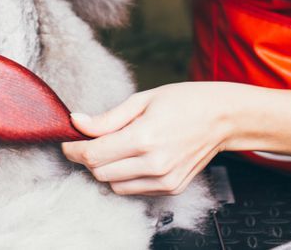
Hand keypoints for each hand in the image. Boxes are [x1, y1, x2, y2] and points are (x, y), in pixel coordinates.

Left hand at [61, 83, 230, 195]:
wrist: (223, 118)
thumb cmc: (184, 102)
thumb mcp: (142, 100)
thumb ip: (107, 117)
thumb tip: (76, 122)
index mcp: (144, 138)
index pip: (93, 155)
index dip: (74, 149)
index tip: (68, 142)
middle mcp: (154, 164)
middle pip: (100, 173)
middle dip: (87, 158)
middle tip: (89, 141)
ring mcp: (164, 180)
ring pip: (114, 186)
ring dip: (105, 169)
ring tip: (114, 147)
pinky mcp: (172, 188)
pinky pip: (134, 190)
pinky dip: (125, 177)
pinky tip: (133, 157)